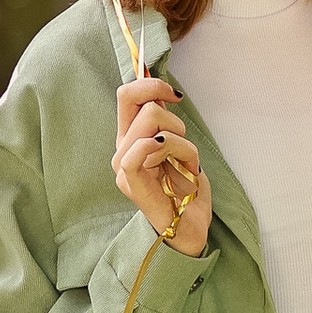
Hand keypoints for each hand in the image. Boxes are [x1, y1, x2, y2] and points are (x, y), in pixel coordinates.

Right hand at [113, 72, 210, 256]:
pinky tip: (179, 168)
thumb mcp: (180, 147)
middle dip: (172, 117)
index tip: (175, 96)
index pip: (127, 95)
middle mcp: (122, 149)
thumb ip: (167, 123)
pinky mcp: (130, 181)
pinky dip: (167, 150)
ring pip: (152, 123)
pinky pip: (140, 150)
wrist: (189, 229)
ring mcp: (123, 165)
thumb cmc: (186, 191)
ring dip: (182, 142)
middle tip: (183, 146)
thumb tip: (165, 93)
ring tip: (188, 167)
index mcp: (130, 138)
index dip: (151, 84)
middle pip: (139, 103)